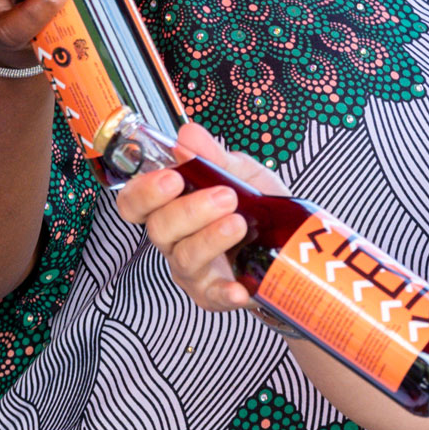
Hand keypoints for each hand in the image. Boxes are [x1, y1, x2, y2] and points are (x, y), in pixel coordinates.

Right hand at [112, 122, 286, 311]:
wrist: (293, 246)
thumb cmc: (259, 208)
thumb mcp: (243, 175)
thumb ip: (215, 158)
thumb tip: (188, 133)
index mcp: (172, 207)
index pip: (135, 203)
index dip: (144, 192)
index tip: (172, 177)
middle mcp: (174, 240)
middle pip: (159, 229)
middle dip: (190, 210)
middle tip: (226, 196)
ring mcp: (191, 270)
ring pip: (184, 258)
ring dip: (210, 238)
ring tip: (239, 223)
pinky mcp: (214, 295)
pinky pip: (213, 296)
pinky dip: (225, 292)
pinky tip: (240, 286)